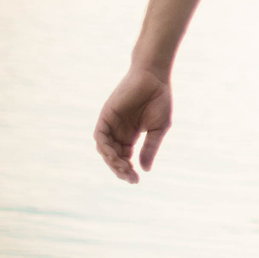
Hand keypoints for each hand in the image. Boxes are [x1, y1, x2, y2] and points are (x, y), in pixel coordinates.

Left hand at [94, 66, 172, 182]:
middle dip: (120, 169)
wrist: (154, 77)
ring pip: (105, 149)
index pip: (125, 158)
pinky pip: (100, 136)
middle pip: (114, 156)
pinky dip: (105, 148)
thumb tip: (145, 169)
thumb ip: (150, 148)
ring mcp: (111, 124)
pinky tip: (114, 157)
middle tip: (130, 178)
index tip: (136, 180)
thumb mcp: (158, 129)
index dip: (128, 170)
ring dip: (112, 161)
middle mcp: (118, 131)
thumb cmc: (159, 100)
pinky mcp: (106, 116)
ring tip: (124, 169)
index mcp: (130, 135)